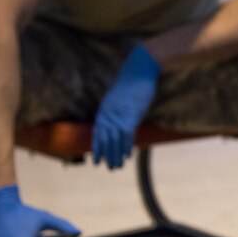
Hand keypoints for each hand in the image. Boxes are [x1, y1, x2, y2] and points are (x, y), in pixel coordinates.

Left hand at [92, 43, 160, 168]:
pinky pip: (126, 135)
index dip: (97, 146)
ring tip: (116, 167)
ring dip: (115, 154)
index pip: (98, 131)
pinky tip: (127, 156)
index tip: (96, 158)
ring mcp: (119, 115)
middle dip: (106, 154)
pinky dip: (126, 146)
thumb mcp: (123, 96)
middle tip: (107, 167)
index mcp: (105, 108)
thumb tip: (123, 117)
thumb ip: (120, 108)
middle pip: (105, 138)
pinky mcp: (130, 115)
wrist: (141, 69)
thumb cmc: (134, 80)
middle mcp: (109, 113)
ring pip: (115, 140)